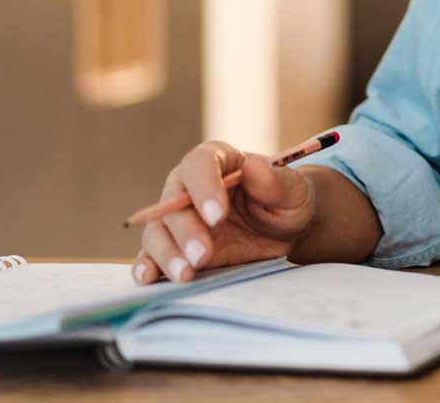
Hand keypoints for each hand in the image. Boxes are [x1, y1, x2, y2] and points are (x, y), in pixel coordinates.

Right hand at [133, 141, 315, 284]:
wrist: (283, 231)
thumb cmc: (286, 202)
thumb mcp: (293, 191)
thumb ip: (275, 181)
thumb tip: (254, 166)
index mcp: (217, 160)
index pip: (200, 165)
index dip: (204, 188)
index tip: (217, 215)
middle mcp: (187, 187)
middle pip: (172, 203)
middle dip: (186, 231)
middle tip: (203, 255)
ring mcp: (177, 219)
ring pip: (158, 232)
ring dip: (167, 254)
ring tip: (185, 275)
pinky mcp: (174, 248)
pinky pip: (151, 255)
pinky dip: (146, 266)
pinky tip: (150, 278)